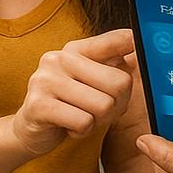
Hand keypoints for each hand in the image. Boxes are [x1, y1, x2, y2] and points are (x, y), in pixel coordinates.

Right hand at [8, 29, 136, 157]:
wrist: (29, 130)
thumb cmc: (68, 105)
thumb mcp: (91, 82)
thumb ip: (114, 64)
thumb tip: (141, 49)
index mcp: (75, 49)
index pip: (120, 40)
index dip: (139, 53)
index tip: (143, 60)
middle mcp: (58, 58)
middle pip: (119, 82)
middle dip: (117, 105)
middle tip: (100, 111)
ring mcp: (46, 80)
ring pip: (103, 105)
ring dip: (97, 121)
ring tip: (81, 118)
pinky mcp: (39, 105)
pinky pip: (84, 122)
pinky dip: (82, 131)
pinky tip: (69, 127)